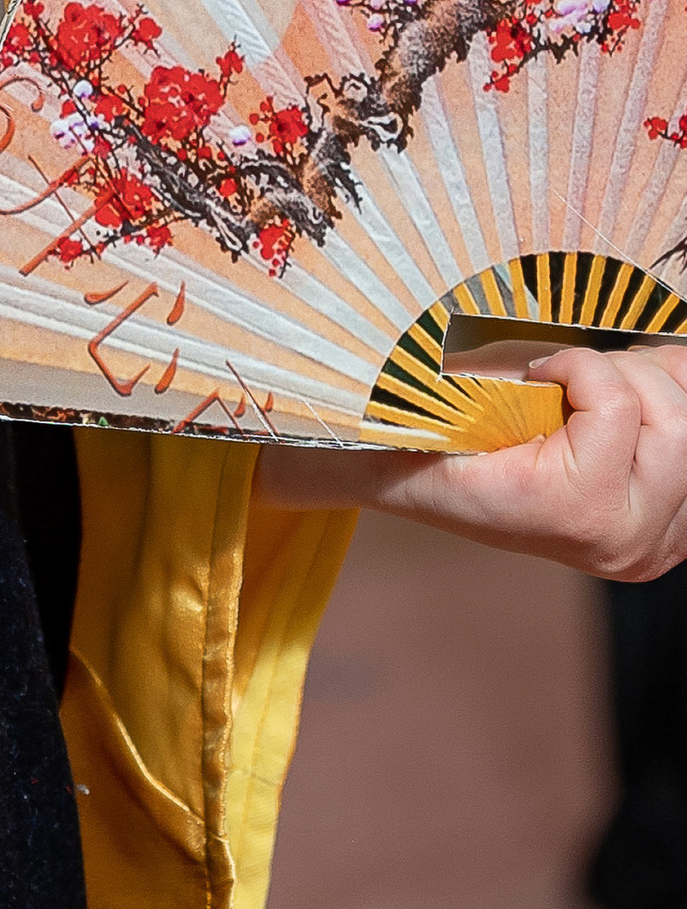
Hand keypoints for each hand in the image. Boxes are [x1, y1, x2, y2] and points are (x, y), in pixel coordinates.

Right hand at [261, 343, 686, 580]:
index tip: (530, 371)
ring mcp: (661, 535)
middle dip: (621, 374)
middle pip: (669, 414)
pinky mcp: (682, 523)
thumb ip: (364, 433)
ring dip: (649, 386)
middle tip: (571, 374)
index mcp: (561, 514)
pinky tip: (630, 410)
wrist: (474, 497)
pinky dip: (668, 406)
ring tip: (597, 390)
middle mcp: (624, 538)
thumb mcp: (410, 440)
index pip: (619, 411)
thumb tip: (264, 450)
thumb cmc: (434, 454)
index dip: (577, 369)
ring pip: (686, 421)